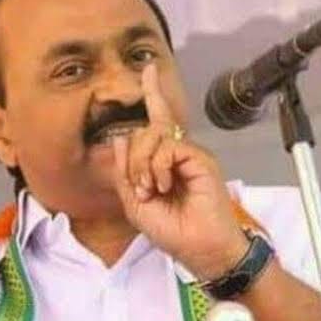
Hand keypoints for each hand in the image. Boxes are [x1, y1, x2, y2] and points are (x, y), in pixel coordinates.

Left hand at [112, 64, 247, 279]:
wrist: (199, 249)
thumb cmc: (172, 231)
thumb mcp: (136, 204)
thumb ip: (125, 172)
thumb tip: (119, 138)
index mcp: (164, 162)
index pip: (156, 122)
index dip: (152, 94)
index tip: (147, 70)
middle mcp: (178, 153)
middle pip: (145, 130)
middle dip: (134, 157)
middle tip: (142, 188)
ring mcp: (191, 155)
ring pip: (154, 135)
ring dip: (143, 164)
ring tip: (151, 190)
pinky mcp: (201, 158)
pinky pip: (168, 146)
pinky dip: (157, 166)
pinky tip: (162, 185)